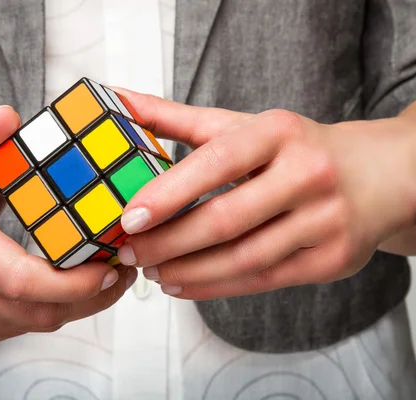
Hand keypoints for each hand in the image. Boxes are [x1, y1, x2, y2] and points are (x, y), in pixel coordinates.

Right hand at [0, 106, 135, 345]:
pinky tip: (64, 293)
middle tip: (118, 277)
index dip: (71, 282)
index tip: (108, 268)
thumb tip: (8, 116)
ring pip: (26, 326)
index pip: (17, 276)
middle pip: (29, 311)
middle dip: (84, 300)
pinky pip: (13, 331)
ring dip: (72, 309)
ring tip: (102, 283)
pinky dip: (46, 315)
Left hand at [114, 90, 415, 299]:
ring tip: (151, 270)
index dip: (169, 193)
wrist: (376, 176)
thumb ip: (178, 119)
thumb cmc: (294, 151)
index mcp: (279, 133)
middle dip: (169, 243)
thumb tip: (120, 102)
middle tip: (131, 253)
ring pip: (243, 257)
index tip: (129, 218)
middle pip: (226, 219)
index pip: (217, 163)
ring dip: (188, 270)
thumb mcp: (242, 127)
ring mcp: (325, 220)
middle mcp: (308, 174)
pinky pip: (262, 279)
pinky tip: (183, 283)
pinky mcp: (331, 259)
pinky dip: (215, 286)